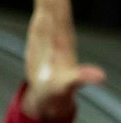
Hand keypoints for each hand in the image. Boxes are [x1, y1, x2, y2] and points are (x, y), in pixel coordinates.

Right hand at [26, 0, 105, 118]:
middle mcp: (58, 28)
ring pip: (49, 0)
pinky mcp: (43, 30)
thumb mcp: (69, 86)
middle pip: (56, 1)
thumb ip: (83, 79)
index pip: (61, 9)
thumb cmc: (58, 90)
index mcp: (63, 36)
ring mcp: (51, 27)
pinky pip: (41, 7)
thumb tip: (100, 77)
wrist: (49, 94)